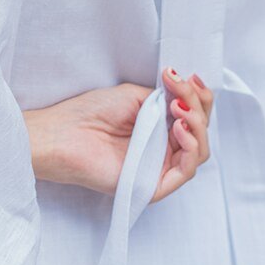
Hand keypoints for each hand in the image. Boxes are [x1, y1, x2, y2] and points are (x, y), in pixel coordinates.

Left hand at [23, 67, 213, 203]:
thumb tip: (188, 94)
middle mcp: (162, 151)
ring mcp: (159, 169)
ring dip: (197, 124)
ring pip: (198, 152)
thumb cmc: (90, 113)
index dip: (199, 97)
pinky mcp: (153, 186)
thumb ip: (165, 98)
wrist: (63, 134)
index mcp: (158, 130)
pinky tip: (178, 127)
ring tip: (178, 109)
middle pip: (201, 133)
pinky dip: (190, 146)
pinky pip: (186, 172)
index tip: (190, 78)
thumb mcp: (135, 96)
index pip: (193, 117)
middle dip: (198, 106)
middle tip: (181, 90)